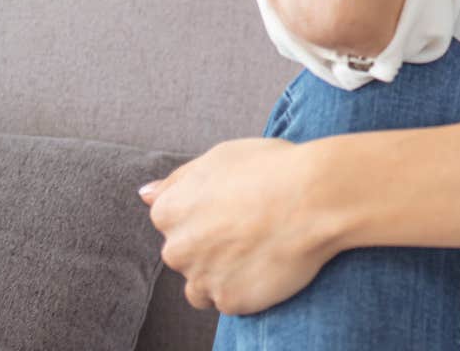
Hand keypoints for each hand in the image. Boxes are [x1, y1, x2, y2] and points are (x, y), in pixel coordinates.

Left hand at [139, 137, 337, 315]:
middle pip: (185, 256)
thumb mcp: (220, 157)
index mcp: (169, 211)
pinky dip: (245, 290)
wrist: (315, 198)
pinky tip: (268, 267)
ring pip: (201, 287)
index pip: (173, 223)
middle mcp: (177, 249)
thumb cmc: (271, 168)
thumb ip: (178, 180)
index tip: (235, 209)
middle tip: (250, 230)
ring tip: (258, 252)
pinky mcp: (230, 301)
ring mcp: (202, 278)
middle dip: (210, 248)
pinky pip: (230, 301)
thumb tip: (145, 194)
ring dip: (221, 275)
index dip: (206, 216)